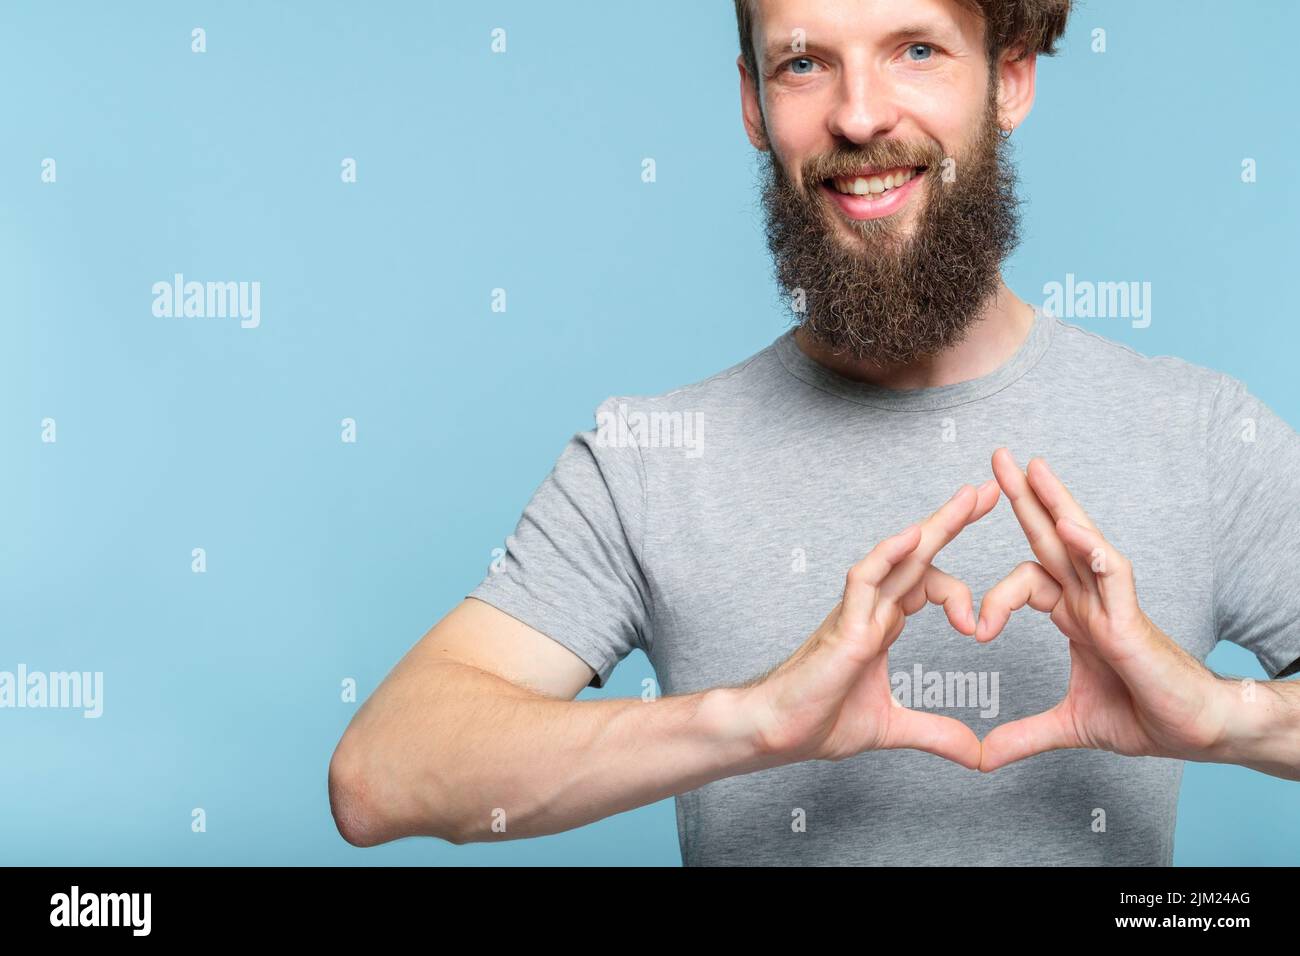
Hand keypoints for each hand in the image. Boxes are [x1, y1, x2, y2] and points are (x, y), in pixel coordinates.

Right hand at [745, 480, 1000, 769]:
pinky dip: (888, 555)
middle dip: (956, 522)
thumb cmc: (817, 720)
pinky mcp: (842, 626)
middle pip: (919, 554)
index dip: (961, 581)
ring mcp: (856, 612)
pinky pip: (864, 578)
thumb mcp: (893, 728)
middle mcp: (872, 608)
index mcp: (883, 624)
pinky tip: (914, 536)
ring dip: (935, 526)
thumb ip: (937, 734)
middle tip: (991, 491)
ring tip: (970, 498)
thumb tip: (978, 755)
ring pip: (898, 556)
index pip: (927, 582)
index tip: (995, 602)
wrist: (776, 732)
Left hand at [975, 448, 1227, 771]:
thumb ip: (1024, 735)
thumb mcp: (1069, 725)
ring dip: (1057, 505)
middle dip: (1024, 498)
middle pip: (1051, 538)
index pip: (1027, 578)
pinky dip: (1092, 551)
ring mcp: (1112, 604)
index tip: (972, 630)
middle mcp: (1091, 599)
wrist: (1195, 733)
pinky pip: (1113, 575)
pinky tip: (1072, 528)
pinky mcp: (1132, 619)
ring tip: (1032, 469)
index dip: (991, 597)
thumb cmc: (1144, 715)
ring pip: (1081, 543)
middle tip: (998, 457)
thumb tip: (984, 757)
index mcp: (1074, 615)